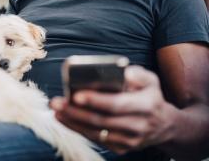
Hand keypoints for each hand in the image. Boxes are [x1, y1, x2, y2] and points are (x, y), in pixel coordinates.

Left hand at [50, 66, 175, 154]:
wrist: (164, 125)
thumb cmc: (151, 96)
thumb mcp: (150, 80)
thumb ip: (137, 74)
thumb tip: (122, 72)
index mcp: (146, 106)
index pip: (117, 104)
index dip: (95, 100)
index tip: (76, 94)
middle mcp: (138, 126)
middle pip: (101, 120)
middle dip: (76, 112)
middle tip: (56, 102)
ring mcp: (130, 140)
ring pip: (96, 132)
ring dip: (72, 121)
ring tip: (56, 110)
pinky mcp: (122, 148)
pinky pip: (96, 140)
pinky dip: (78, 129)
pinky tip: (65, 119)